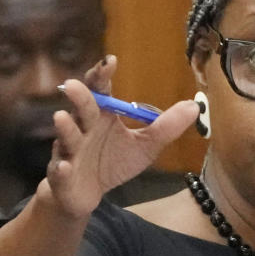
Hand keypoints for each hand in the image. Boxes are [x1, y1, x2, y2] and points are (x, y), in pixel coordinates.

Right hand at [41, 56, 199, 218]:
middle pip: (79, 109)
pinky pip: (60, 171)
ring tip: (62, 118)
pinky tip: (64, 166)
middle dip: (78, 97)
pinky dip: (61, 168)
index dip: (101, 74)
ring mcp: (69, 151)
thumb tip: (194, 106)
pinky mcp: (62, 175)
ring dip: (65, 128)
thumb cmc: (112, 163)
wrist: (87, 194)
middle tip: (75, 85)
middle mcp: (82, 128)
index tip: (110, 61)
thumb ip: (165, 127)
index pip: (99, 89)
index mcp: (101, 116)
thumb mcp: (144, 146)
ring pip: (66, 137)